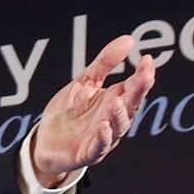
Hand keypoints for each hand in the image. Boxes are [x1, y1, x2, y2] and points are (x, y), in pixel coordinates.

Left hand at [28, 37, 159, 187]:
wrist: (45, 140)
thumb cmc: (70, 111)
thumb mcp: (85, 81)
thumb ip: (105, 62)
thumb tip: (129, 40)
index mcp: (116, 100)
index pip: (135, 87)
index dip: (143, 75)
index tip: (147, 60)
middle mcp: (114, 119)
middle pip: (131, 104)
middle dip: (139, 91)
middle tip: (144, 76)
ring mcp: (104, 137)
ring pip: (118, 126)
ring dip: (119, 114)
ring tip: (117, 100)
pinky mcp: (89, 152)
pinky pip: (99, 146)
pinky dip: (103, 137)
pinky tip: (104, 127)